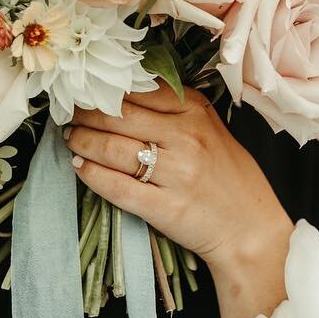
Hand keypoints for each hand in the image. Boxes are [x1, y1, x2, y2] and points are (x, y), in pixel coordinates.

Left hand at [64, 83, 292, 317]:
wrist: (249, 228)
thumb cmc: (228, 176)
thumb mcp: (210, 128)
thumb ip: (173, 109)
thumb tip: (121, 93)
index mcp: (197, 111)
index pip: (139, 89)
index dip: (105, 89)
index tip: (86, 90)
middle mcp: (187, 137)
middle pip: (119, 116)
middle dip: (85, 114)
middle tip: (69, 114)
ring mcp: (176, 173)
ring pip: (112, 149)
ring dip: (82, 142)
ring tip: (71, 139)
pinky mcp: (165, 207)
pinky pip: (116, 186)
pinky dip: (91, 175)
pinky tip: (80, 167)